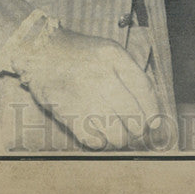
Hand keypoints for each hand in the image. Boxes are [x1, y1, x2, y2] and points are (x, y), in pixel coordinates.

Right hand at [12, 26, 165, 150]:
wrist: (40, 50)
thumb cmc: (81, 54)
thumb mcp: (110, 52)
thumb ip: (131, 75)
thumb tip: (152, 111)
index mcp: (113, 56)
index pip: (144, 90)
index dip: (153, 111)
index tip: (154, 123)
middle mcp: (100, 75)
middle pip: (133, 115)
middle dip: (139, 130)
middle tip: (137, 133)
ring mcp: (82, 95)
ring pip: (115, 133)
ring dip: (121, 139)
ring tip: (118, 135)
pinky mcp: (66, 112)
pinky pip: (93, 140)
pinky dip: (101, 143)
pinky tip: (100, 136)